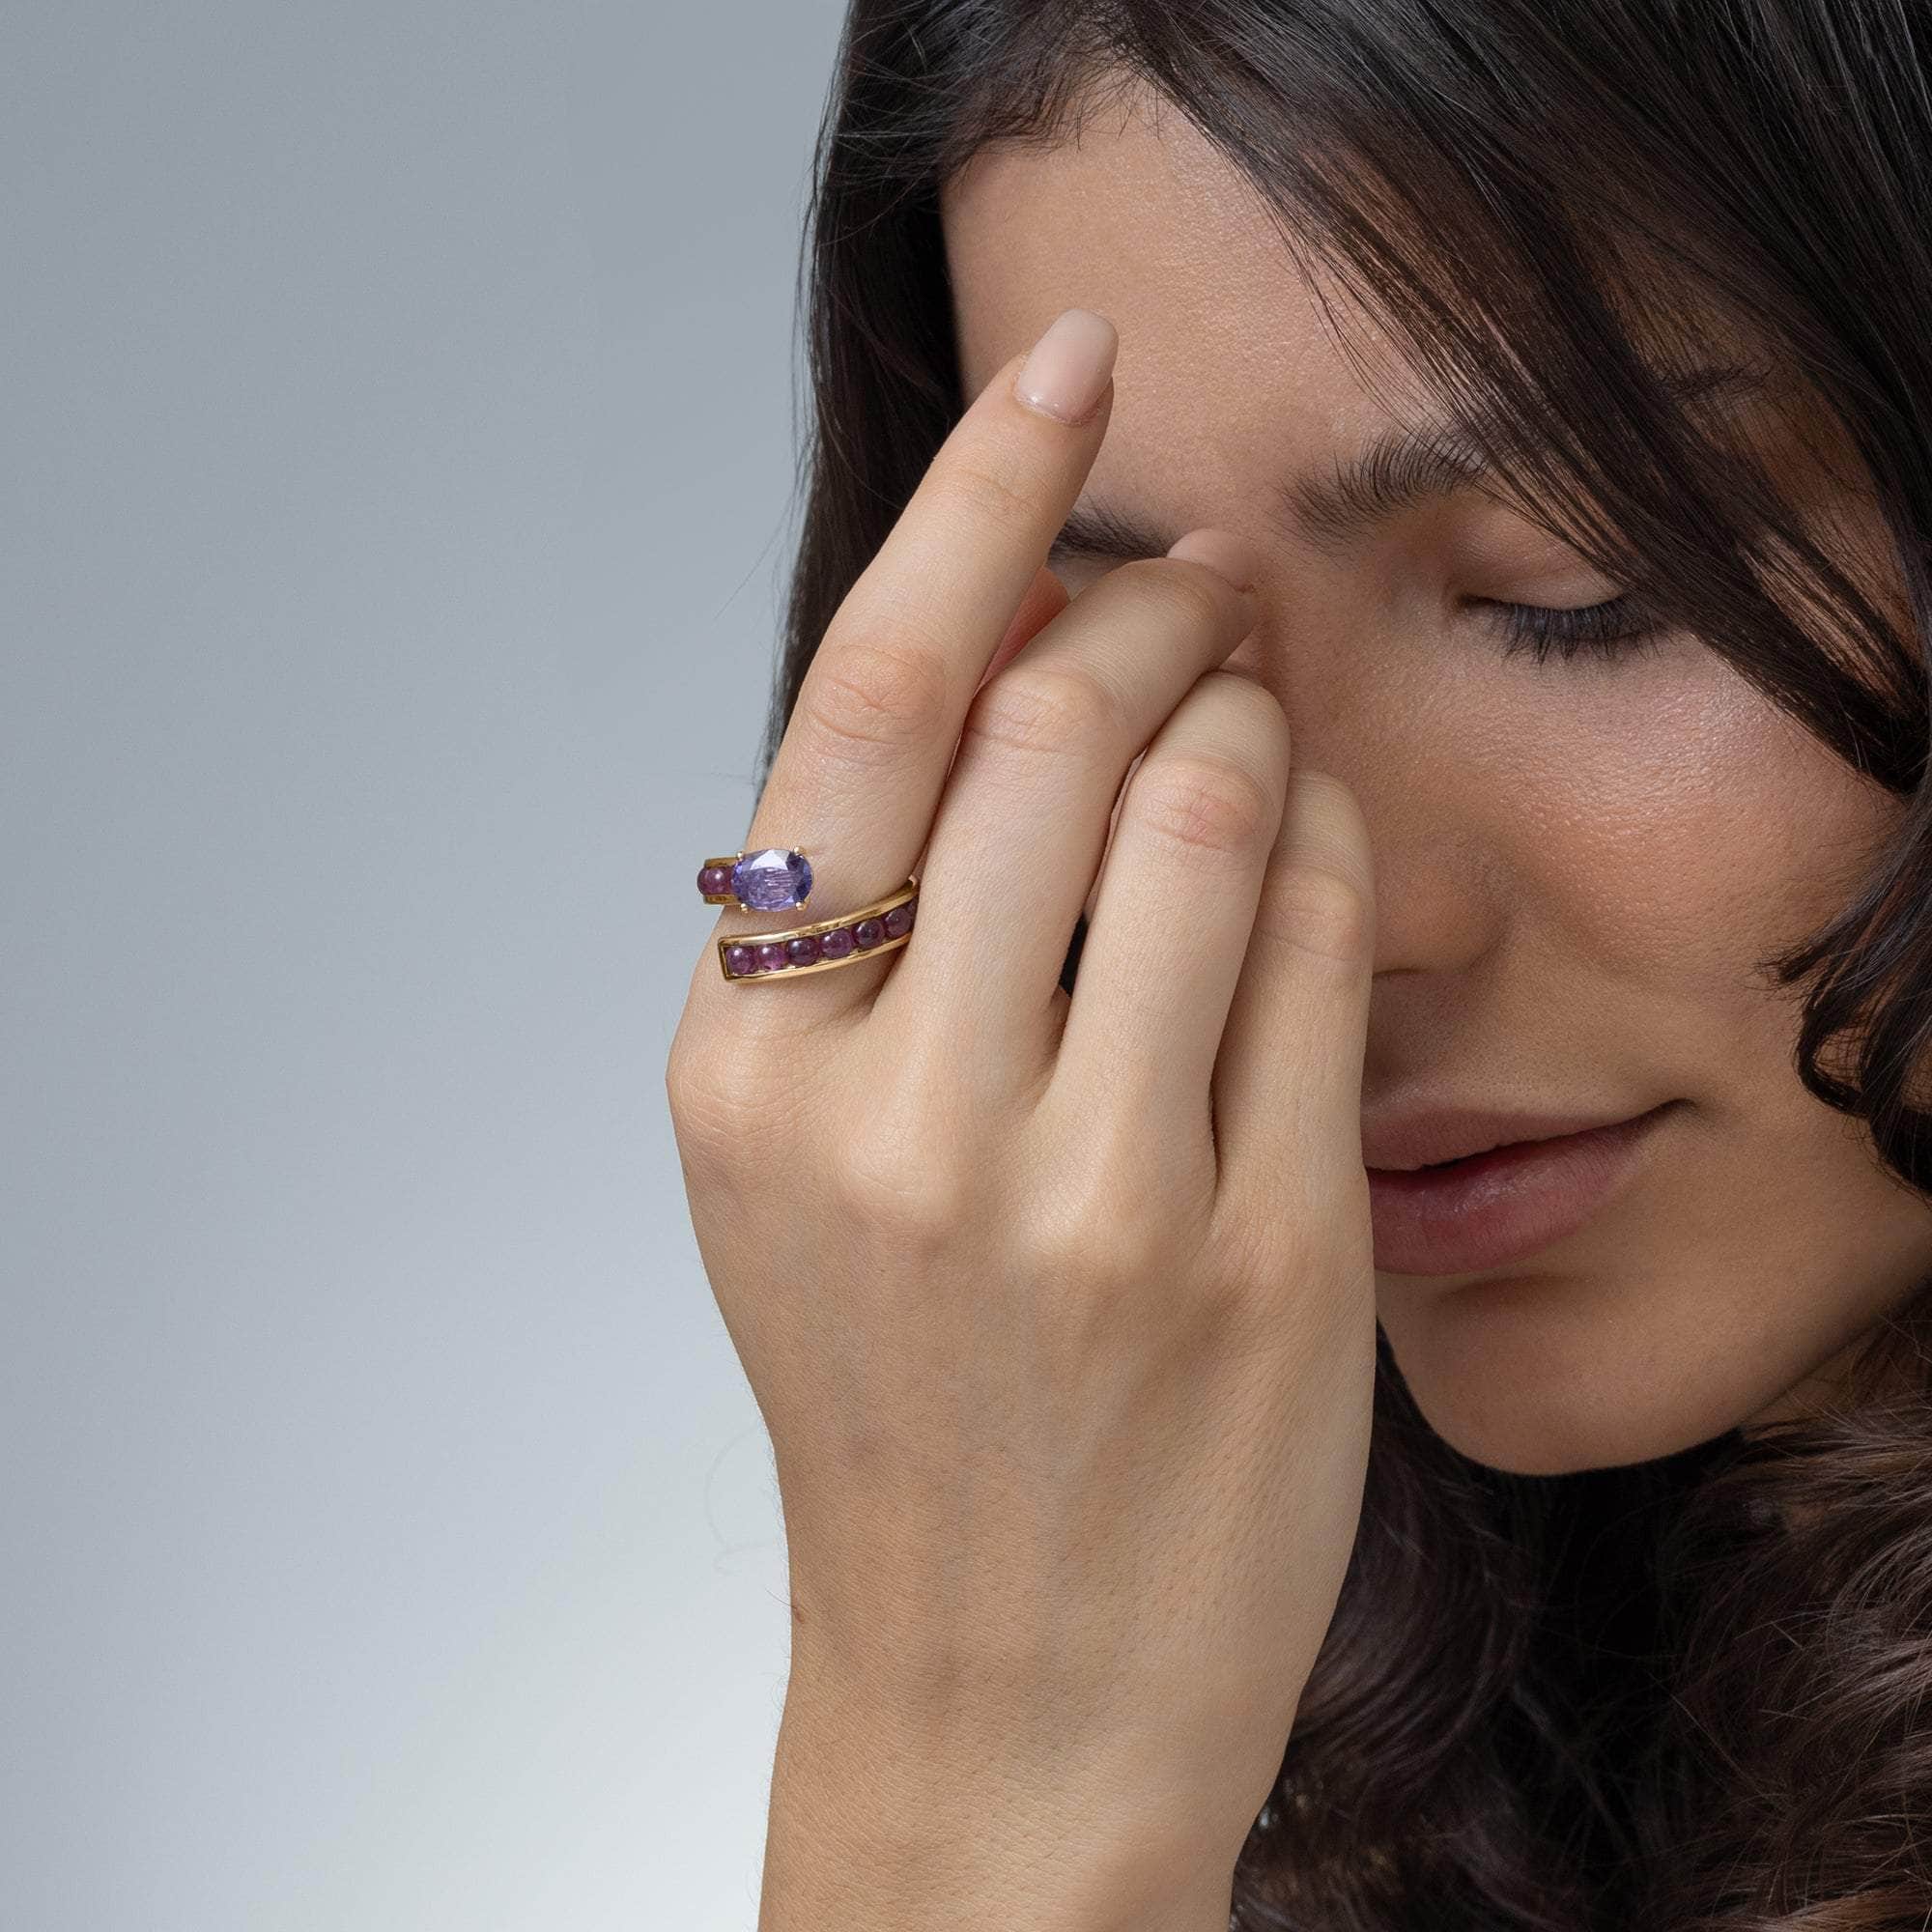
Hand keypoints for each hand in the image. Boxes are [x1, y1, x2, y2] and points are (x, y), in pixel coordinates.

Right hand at [666, 307, 1377, 1910]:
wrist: (998, 1684)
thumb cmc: (902, 1404)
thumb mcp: (796, 1160)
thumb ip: (862, 922)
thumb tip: (994, 653)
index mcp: (746, 1073)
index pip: (860, 704)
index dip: (978, 501)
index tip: (1061, 370)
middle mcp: (899, 1120)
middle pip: (1050, 722)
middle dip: (1144, 607)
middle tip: (1186, 584)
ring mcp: (1088, 1192)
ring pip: (1215, 803)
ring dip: (1252, 709)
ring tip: (1251, 705)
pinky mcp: (1262, 1251)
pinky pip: (1332, 937)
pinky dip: (1343, 838)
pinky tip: (1322, 840)